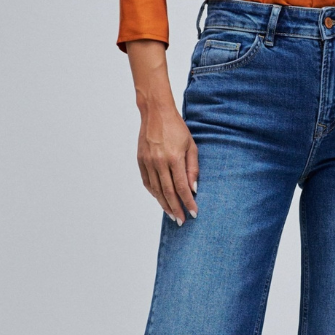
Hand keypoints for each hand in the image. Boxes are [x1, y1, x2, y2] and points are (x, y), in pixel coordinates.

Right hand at [125, 40, 198, 224]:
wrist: (156, 113)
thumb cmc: (177, 128)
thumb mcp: (191, 145)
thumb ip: (193, 168)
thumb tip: (194, 188)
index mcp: (174, 158)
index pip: (182, 187)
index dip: (188, 202)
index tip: (193, 213)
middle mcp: (159, 162)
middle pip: (168, 192)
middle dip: (176, 209)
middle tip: (182, 221)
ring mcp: (148, 162)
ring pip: (156, 190)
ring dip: (164, 204)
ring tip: (172, 214)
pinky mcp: (140, 161)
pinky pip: (147, 182)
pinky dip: (154, 193)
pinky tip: (160, 200)